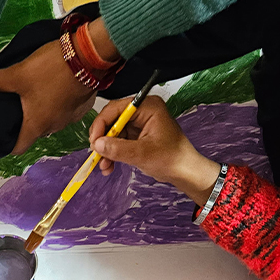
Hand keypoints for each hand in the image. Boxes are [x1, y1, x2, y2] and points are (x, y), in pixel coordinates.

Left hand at [0, 39, 96, 154]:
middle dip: (24, 121)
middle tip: (14, 105)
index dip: (7, 144)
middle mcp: (55, 127)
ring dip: (42, 109)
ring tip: (33, 92)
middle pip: (34, 131)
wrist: (89, 54)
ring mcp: (70, 117)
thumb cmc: (55, 68)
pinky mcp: (81, 105)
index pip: (18, 148)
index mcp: (37, 126)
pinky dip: (57, 102)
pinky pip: (65, 109)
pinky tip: (53, 86)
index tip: (1, 137)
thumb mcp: (17, 73)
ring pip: (50, 119)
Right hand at [89, 96, 221, 205]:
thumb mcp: (142, 154)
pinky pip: (118, 142)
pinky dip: (112, 154)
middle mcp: (142, 112)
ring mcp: (139, 124)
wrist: (184, 173)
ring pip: (113, 133)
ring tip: (104, 166)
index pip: (116, 109)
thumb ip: (118, 148)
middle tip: (96, 155)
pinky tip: (109, 167)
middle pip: (112, 121)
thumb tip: (97, 144)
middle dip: (103, 140)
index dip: (101, 124)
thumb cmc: (171, 159)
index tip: (94, 142)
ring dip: (106, 150)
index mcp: (147, 107)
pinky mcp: (136, 136)